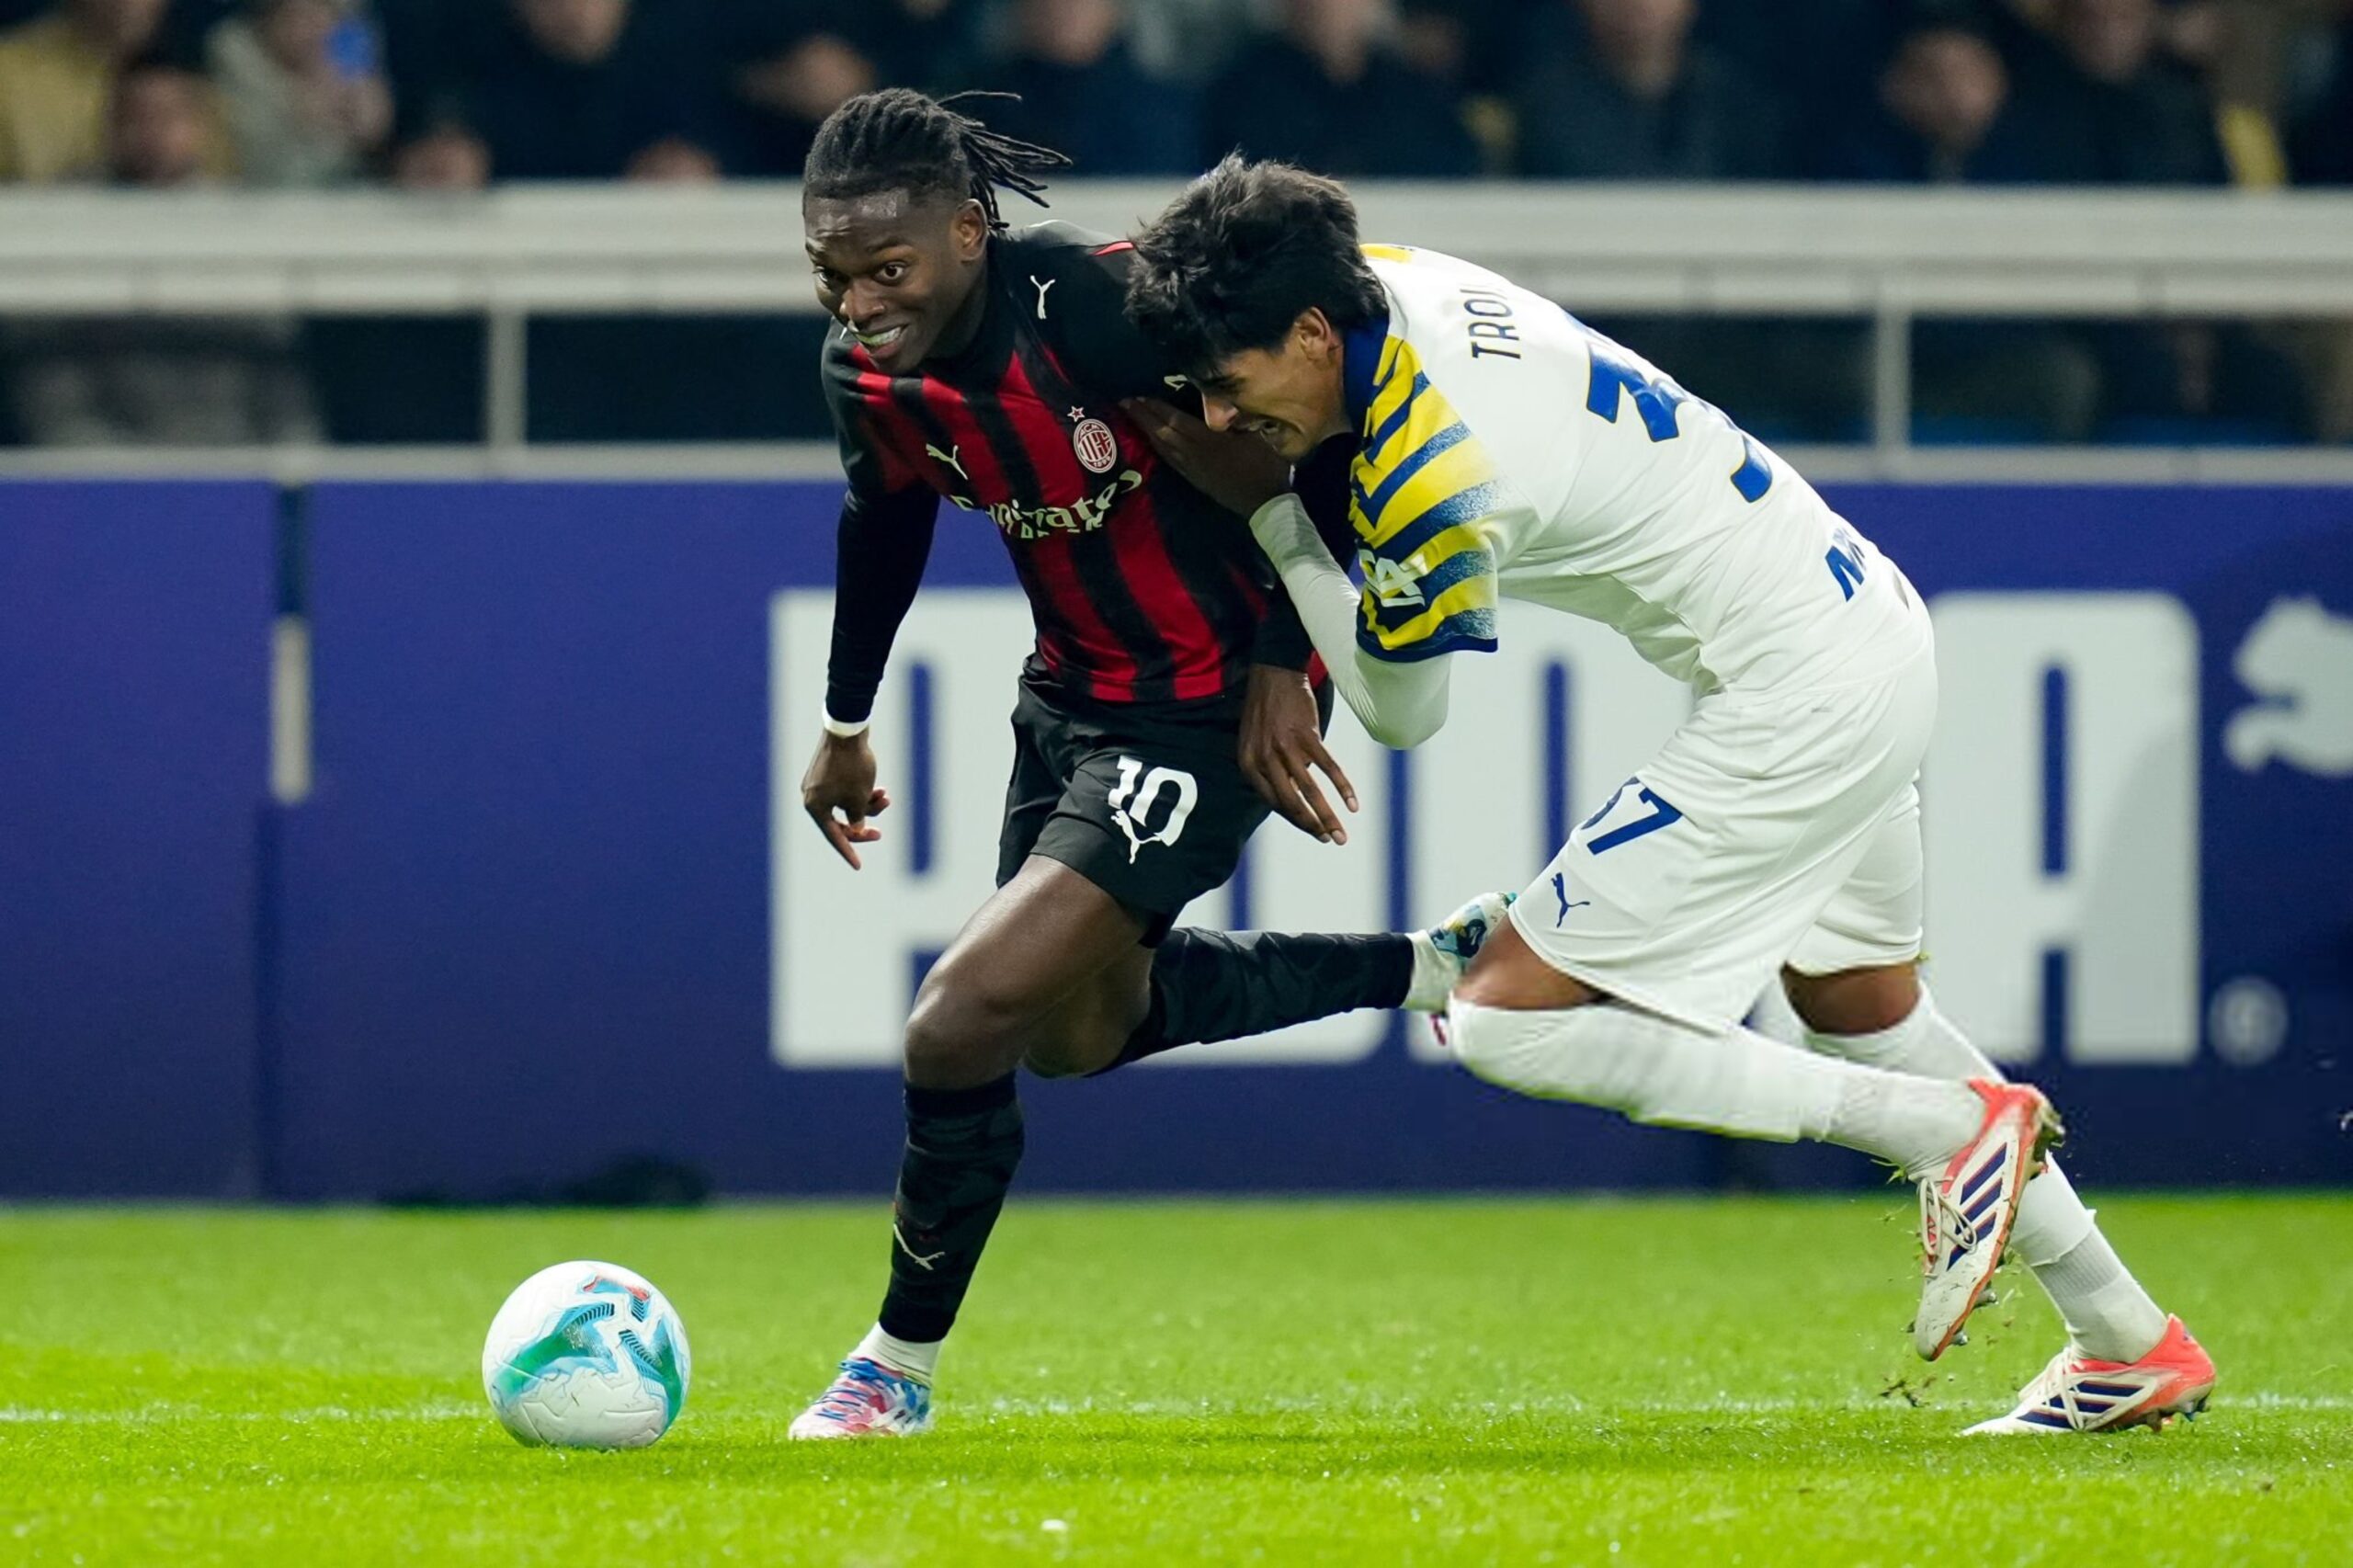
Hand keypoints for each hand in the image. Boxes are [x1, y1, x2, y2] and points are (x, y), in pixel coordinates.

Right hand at [801, 730, 888, 868]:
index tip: (859, 867)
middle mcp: (812, 796)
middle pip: (839, 822)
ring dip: (867, 804)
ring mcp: (818, 784)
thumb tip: (856, 830)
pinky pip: (844, 790)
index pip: (834, 835)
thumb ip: (857, 818)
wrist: (848, 728)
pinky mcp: (828, 773)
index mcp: (814, 806)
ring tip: (886, 797)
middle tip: (880, 834)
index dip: (848, 852)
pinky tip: (879, 788)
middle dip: (862, 826)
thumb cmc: (852, 765)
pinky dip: (861, 791)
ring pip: (845, 804)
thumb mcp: (859, 797)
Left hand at [1121, 398, 1289, 519]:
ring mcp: (1192, 469)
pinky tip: (1153, 442)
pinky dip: (1158, 448)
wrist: (1265, 504)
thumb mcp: (1255, 436)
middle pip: (1162, 433)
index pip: (1176, 420)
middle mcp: (1194, 454)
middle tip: (1125, 403)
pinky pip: (1170, 460)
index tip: (1138, 397)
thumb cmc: (1265, 466)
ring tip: (1134, 418)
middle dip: (1143, 417)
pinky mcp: (1195, 480)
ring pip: (1163, 448)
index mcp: (1208, 441)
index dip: (1156, 408)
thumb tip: (1218, 401)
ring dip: (1147, 431)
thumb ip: (1235, 418)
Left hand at [1240, 664, 1356, 844]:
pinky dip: (1342, 787)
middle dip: (1312, 826)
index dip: (1296, 820)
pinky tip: (1352, 803)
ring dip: (1327, 816)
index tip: (1314, 831)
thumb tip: (1293, 796)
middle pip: (1290, 803)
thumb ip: (1270, 770)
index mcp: (1249, 764)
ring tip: (1341, 834)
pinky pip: (1327, 767)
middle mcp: (1264, 759)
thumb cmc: (1266, 710)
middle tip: (1329, 840)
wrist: (1274, 673)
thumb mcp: (1255, 742)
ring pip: (1309, 791)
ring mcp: (1285, 747)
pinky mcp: (1306, 735)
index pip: (1274, 803)